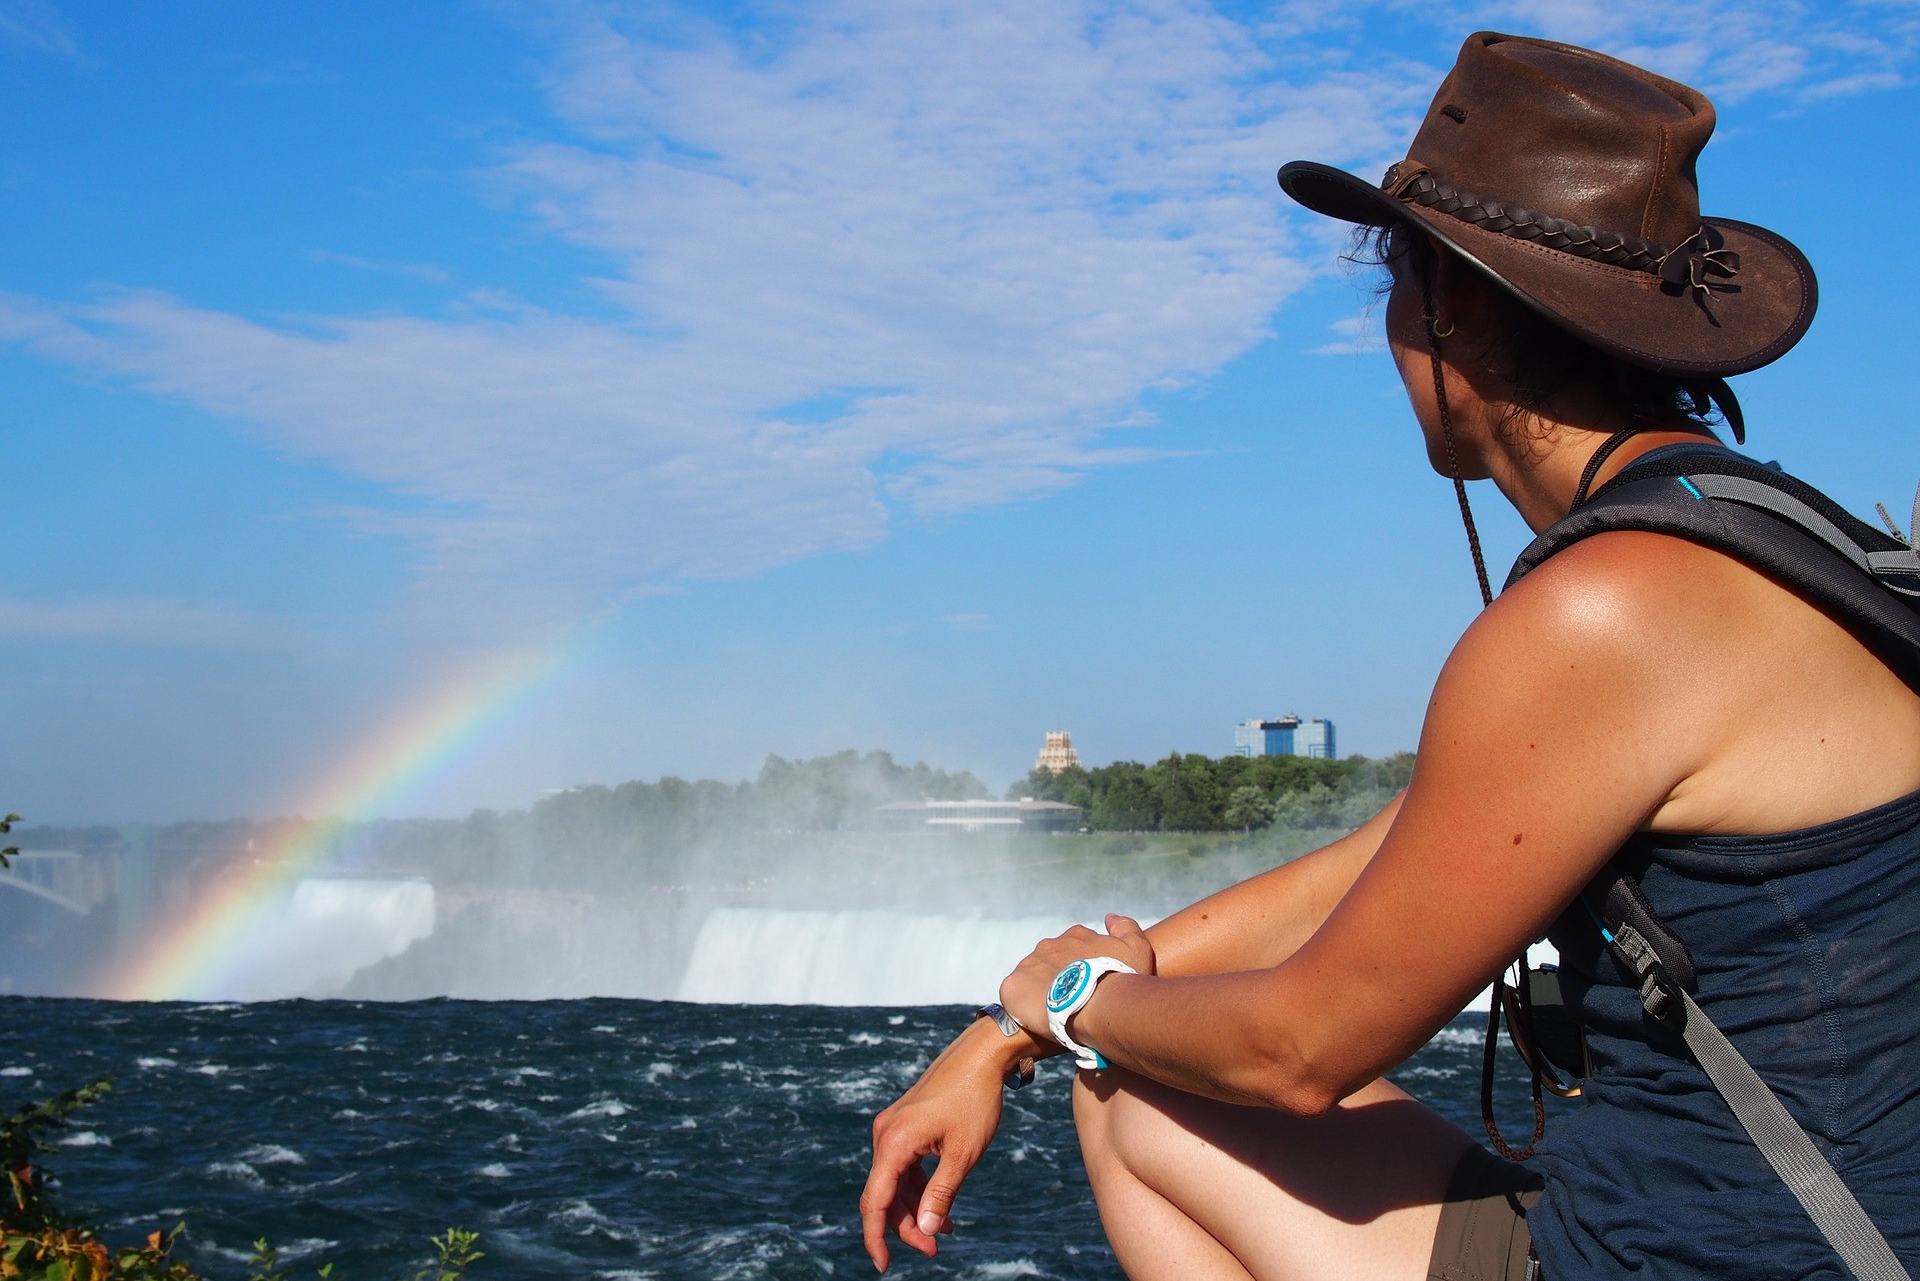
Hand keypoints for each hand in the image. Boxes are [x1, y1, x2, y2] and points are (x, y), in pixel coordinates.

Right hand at [859, 1024, 1007, 1271]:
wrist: (981, 1055)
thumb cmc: (975, 1101)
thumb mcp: (962, 1155)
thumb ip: (941, 1195)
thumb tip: (926, 1232)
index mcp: (893, 1143)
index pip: (874, 1202)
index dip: (876, 1238)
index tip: (884, 1267)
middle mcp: (884, 1135)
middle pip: (885, 1195)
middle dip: (906, 1226)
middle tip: (935, 1250)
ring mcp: (892, 1127)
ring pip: (894, 1182)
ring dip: (914, 1208)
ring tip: (945, 1231)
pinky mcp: (904, 1124)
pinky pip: (903, 1165)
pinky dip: (918, 1187)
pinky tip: (941, 1205)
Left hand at [1000, 914, 1156, 1041]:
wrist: (1099, 1005)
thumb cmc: (1122, 979)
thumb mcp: (1137, 948)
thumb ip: (1126, 927)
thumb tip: (1109, 918)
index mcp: (1076, 936)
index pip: (1076, 948)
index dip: (1083, 966)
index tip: (1090, 984)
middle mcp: (1050, 945)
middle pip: (1052, 962)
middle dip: (1060, 978)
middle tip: (1073, 1002)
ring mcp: (1029, 964)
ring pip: (1032, 978)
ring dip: (1041, 992)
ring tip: (1055, 1013)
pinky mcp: (1013, 986)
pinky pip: (1014, 995)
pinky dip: (1022, 1005)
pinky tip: (1036, 1019)